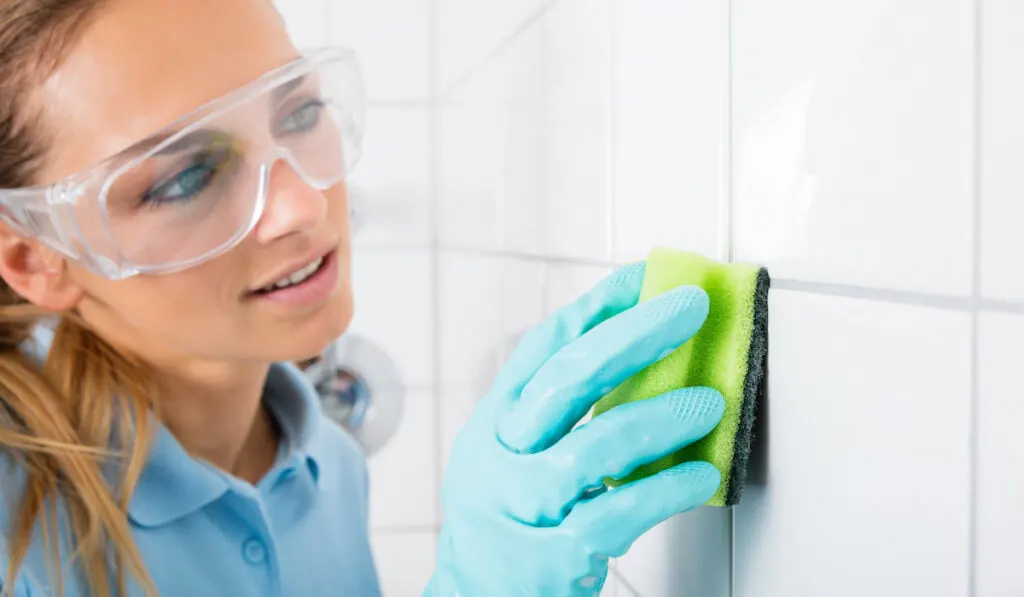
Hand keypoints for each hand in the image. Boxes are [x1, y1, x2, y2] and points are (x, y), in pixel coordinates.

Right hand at [425, 262, 725, 596]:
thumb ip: (561, 415)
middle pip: (568, 379)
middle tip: (691, 308)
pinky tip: (700, 474)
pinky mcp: (549, 558)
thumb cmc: (509, 522)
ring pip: (593, 446)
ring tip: (710, 403)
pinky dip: (666, 489)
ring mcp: (520, 507)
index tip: (647, 276)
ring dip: (661, 417)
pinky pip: (617, 513)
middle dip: (636, 334)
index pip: (544, 347)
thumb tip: (646, 359)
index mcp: (494, 422)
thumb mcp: (515, 457)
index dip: (598, 306)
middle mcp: (499, 456)